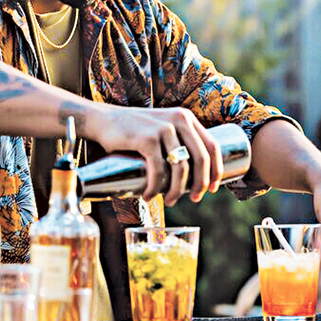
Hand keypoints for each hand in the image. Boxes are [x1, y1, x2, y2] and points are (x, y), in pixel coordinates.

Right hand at [90, 105, 223, 205]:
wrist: (103, 120)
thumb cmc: (133, 131)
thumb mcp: (162, 129)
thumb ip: (177, 141)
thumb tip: (193, 174)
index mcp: (186, 118)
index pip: (213, 146)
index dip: (217, 171)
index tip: (213, 189)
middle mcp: (179, 120)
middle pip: (201, 159)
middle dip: (200, 185)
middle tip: (194, 199)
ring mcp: (163, 128)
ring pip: (181, 168)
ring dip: (177, 191)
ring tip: (169, 201)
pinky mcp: (147, 138)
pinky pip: (159, 170)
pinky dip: (155, 187)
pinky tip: (148, 194)